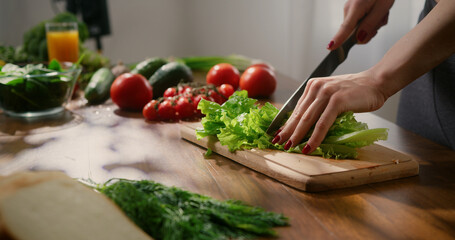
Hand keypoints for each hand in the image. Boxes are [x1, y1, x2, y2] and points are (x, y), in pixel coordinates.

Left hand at [272, 70, 386, 153]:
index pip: (296, 108)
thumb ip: (319, 106)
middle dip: (287, 131)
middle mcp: (316, 87)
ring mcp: (326, 93)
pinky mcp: (337, 101)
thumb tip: (305, 126)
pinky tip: (310, 146)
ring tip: (290, 147)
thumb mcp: (332, 96)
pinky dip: (315, 137)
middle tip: (278, 143)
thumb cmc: (356, 92)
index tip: (278, 134)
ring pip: (308, 119)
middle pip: (298, 114)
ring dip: (298, 136)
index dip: (287, 123)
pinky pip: (323, 123)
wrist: (376, 82)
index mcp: (312, 86)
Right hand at [327, 0, 394, 49]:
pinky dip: (370, 22)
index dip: (338, 39)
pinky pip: (360, 24)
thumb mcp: (382, 8)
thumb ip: (370, 24)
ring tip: (380, 14)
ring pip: (359, 29)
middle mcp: (349, 9)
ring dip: (372, 25)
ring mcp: (349, 10)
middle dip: (369, 31)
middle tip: (380, 21)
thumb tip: (359, 39)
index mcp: (356, 7)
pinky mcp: (352, 11)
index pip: (345, 27)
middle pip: (354, 33)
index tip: (330, 47)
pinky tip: (376, 13)